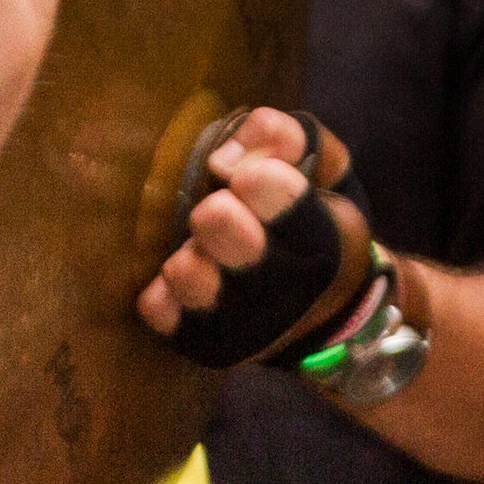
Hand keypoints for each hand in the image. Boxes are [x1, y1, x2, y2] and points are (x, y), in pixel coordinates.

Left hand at [136, 106, 367, 334]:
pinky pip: (158, 308)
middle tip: (219, 212)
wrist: (323, 312)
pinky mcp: (205, 343)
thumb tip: (226, 153)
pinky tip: (186, 280)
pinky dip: (164, 291)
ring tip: (204, 250)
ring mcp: (244, 323)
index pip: (279, 195)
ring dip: (190, 252)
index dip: (259, 176)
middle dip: (217, 210)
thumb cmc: (314, 226)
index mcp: (322, 241)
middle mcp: (285, 291)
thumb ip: (290, 139)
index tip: (249, 178)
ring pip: (186, 271)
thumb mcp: (325, 170)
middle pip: (223, 227)